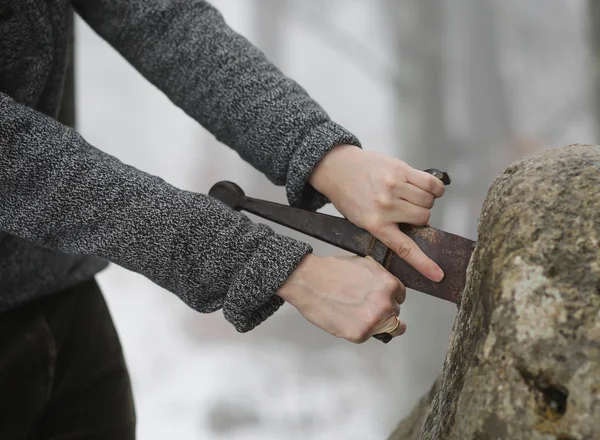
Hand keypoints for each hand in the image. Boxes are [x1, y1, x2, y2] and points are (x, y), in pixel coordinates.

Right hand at [278, 254, 406, 342]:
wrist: (309, 280)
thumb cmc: (331, 271)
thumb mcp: (365, 264)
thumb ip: (380, 278)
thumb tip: (386, 288)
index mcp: (388, 285)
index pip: (400, 297)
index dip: (388, 298)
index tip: (380, 300)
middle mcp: (385, 304)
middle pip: (394, 314)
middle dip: (381, 311)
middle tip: (364, 308)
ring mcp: (373, 321)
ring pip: (384, 329)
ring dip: (373, 324)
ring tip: (355, 315)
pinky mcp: (359, 334)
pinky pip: (366, 336)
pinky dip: (356, 330)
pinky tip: (345, 319)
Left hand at [309, 144, 445, 281]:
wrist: (338, 168)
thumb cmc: (349, 194)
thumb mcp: (362, 220)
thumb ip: (386, 227)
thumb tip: (416, 231)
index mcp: (375, 223)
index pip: (405, 247)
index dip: (423, 262)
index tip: (437, 274)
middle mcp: (385, 206)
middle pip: (423, 217)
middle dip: (419, 216)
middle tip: (406, 210)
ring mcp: (394, 186)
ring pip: (428, 201)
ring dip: (425, 201)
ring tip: (410, 197)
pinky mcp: (401, 169)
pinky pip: (431, 183)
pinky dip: (435, 188)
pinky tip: (427, 188)